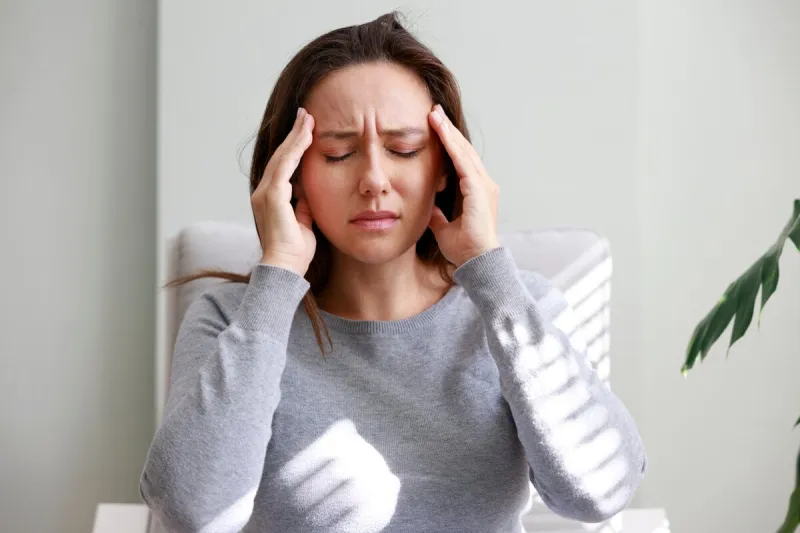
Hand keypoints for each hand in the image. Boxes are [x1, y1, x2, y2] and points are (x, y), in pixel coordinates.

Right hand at [252, 107, 315, 275]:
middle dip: (294, 135)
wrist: (286, 268)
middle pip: (281, 157)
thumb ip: (303, 206)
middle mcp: (263, 193)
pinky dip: (295, 150)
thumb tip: (307, 194)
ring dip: (296, 137)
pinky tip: (306, 136)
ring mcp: (265, 194)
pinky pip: (284, 167)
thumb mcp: (304, 222)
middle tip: (306, 115)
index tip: (306, 130)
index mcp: (271, 198)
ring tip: (308, 119)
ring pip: (282, 158)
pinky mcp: (272, 197)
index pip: (284, 166)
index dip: (294, 147)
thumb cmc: (295, 251)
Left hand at [427, 104, 499, 266]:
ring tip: (434, 114)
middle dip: (448, 130)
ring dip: (448, 132)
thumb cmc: (464, 249)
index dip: (448, 143)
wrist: (476, 262)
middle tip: (434, 111)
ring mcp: (483, 186)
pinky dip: (451, 145)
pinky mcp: (478, 190)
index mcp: (476, 191)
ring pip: (463, 152)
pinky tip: (441, 131)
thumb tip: (427, 207)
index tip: (435, 126)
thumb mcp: (443, 227)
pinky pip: (463, 162)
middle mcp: (483, 184)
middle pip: (463, 150)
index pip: (460, 160)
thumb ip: (437, 215)